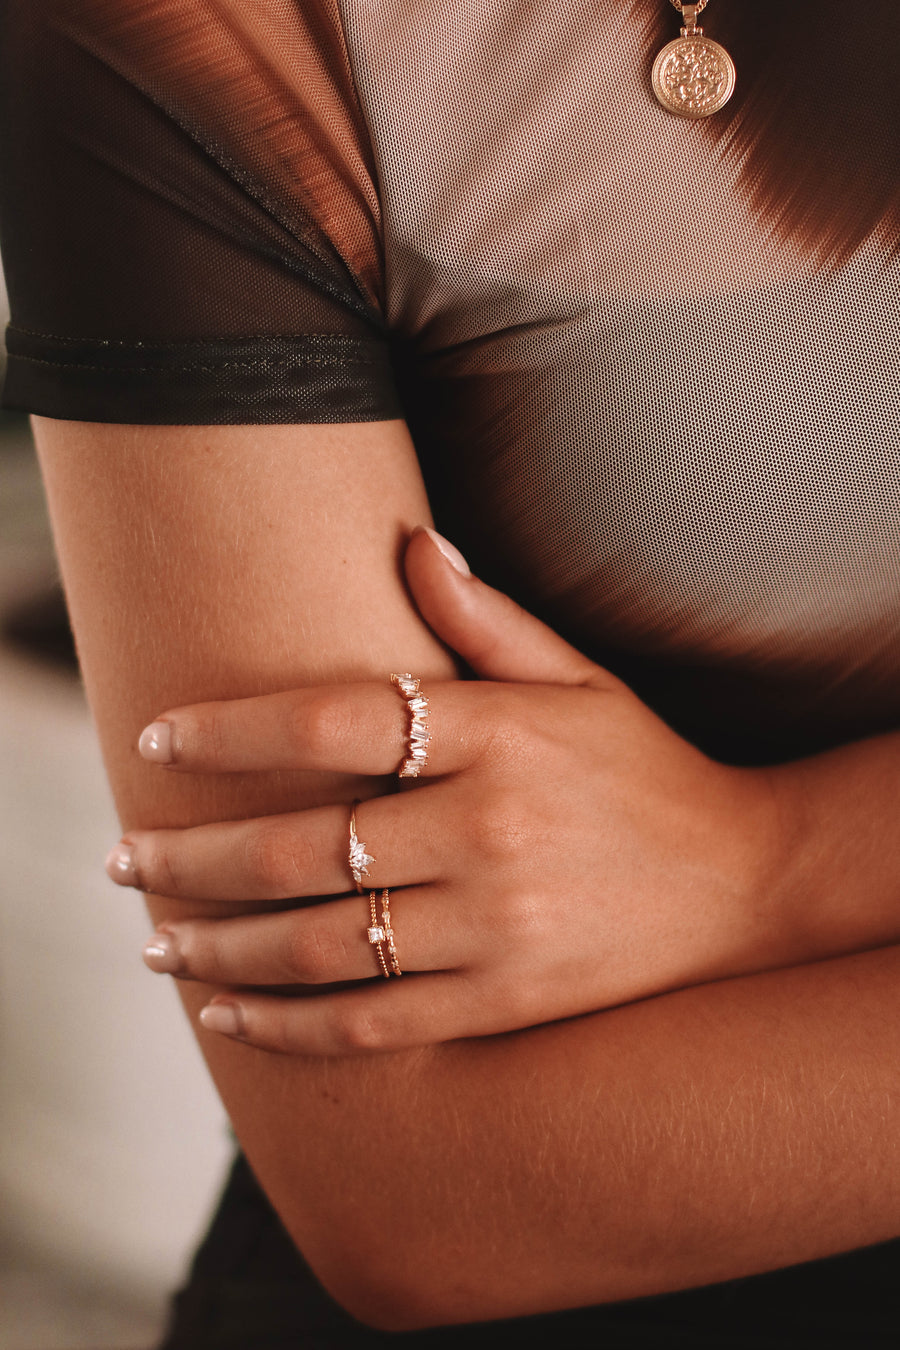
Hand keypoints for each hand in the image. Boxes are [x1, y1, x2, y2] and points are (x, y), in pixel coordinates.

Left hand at [108, 527, 781, 1053]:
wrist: (745, 882)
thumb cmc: (644, 770)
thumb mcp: (580, 678)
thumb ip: (487, 619)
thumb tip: (408, 539)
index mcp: (499, 734)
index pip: (333, 719)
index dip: (230, 730)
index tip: (159, 741)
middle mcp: (491, 829)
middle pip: (301, 846)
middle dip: (190, 856)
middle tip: (122, 857)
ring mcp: (498, 927)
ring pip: (319, 945)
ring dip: (217, 945)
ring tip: (153, 939)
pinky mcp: (507, 1002)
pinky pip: (372, 1024)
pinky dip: (286, 1026)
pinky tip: (226, 1012)